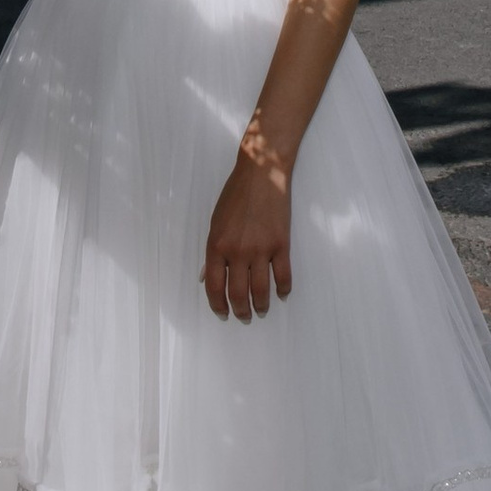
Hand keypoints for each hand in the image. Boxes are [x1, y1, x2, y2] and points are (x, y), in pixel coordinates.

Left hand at [204, 142, 292, 320]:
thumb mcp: (215, 222)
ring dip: (261, 305)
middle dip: (241, 310)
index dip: (218, 305)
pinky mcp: (281, 244)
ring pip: (261, 290)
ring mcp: (261, 249)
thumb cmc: (235, 195)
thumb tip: (208, 276)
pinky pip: (283, 276)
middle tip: (244, 316)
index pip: (214, 286)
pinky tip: (281, 294)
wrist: (262, 174)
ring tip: (261, 310)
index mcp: (217, 246)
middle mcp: (237, 251)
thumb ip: (213, 250)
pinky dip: (283, 289)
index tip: (223, 313)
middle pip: (238, 293)